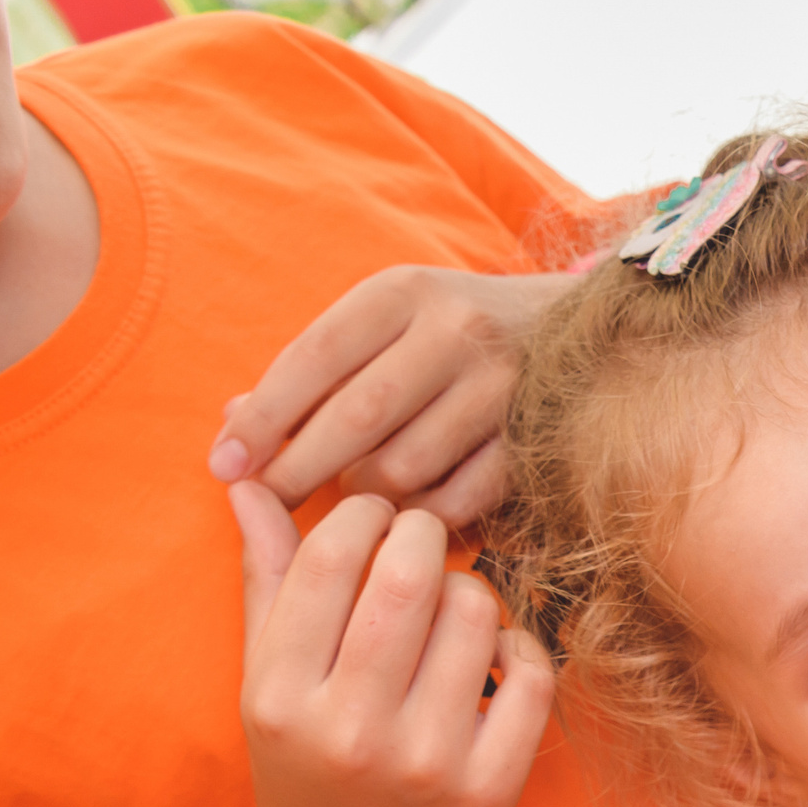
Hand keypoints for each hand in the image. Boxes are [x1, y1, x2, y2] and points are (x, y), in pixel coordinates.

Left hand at [210, 268, 573, 525]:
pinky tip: (405, 512)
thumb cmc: (453, 330)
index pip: (314, 358)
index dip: (263, 418)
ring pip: (407, 465)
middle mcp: (456, 330)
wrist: (583, 328)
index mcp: (403, 292)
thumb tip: (233, 424)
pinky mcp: (534, 438)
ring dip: (366, 495)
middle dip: (299, 470)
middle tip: (266, 504)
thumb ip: (316, 370)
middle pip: (357, 417)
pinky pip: (460, 498)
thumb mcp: (388, 321)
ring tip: (350, 499)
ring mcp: (502, 386)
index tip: (224, 464)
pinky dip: (422, 514)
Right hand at [232, 483, 553, 806]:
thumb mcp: (266, 686)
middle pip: (411, 575)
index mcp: (282, 697)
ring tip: (450, 613)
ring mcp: (427, 762)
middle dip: (426, 536)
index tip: (377, 518)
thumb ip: (268, 582)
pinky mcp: (492, 786)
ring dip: (471, 592)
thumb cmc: (305, 772)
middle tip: (424, 542)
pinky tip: (492, 656)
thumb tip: (249, 483)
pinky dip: (518, 645)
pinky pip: (531, 670)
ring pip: (476, 612)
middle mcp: (351, 730)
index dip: (365, 513)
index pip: (332, 556)